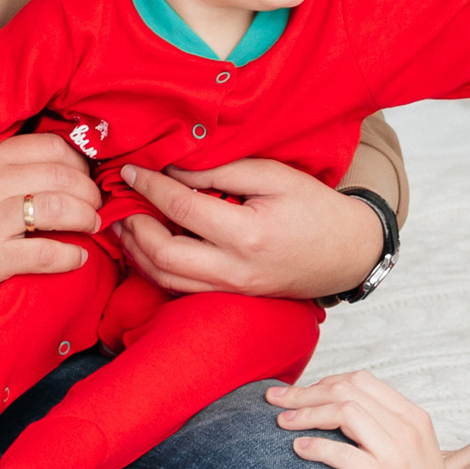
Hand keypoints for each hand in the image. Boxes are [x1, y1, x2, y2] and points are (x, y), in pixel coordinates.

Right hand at [0, 131, 102, 300]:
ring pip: (57, 207)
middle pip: (60, 176)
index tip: (86, 180)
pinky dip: (71, 256)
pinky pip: (46, 253)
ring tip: (92, 226)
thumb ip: (22, 170)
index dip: (80, 163)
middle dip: (89, 192)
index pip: (50, 146)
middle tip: (96, 207)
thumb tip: (80, 166)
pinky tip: (78, 257)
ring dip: (86, 218)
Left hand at [115, 157, 384, 301]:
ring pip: (165, 280)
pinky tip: (147, 247)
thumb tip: (175, 170)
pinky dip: (156, 269)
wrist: (349, 253)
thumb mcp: (274, 176)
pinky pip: (181, 289)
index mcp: (248, 235)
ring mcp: (232, 290)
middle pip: (163, 255)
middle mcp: (235, 270)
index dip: (150, 187)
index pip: (182, 208)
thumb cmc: (316, 209)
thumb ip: (222, 171)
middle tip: (120, 202)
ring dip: (137, 253)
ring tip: (123, 225)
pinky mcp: (231, 298)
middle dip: (134, 227)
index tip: (131, 171)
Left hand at [272, 369, 469, 468]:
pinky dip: (316, 446)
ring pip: (344, 412)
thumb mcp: (410, 462)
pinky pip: (343, 453)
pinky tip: (298, 449)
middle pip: (347, 390)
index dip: (322, 382)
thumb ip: (384, 438)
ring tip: (281, 423)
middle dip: (305, 392)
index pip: (360, 381)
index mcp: (414, 419)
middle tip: (273, 400)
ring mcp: (399, 454)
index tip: (296, 394)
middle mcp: (409, 429)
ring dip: (306, 413)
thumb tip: (340, 428)